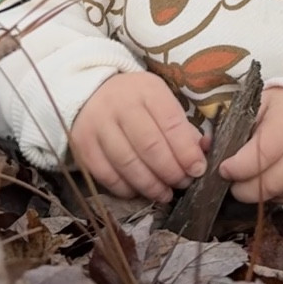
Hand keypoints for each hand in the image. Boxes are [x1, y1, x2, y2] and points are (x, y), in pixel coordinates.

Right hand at [70, 72, 208, 203]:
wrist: (90, 92)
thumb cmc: (135, 100)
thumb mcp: (161, 101)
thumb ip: (182, 128)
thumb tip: (200, 158)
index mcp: (147, 90)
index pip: (171, 123)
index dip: (187, 151)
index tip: (198, 170)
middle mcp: (120, 104)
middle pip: (150, 147)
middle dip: (171, 172)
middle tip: (182, 183)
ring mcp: (97, 125)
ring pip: (128, 164)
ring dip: (151, 185)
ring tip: (164, 193)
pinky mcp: (82, 145)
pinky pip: (106, 175)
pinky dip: (126, 189)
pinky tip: (139, 191)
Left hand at [219, 87, 282, 205]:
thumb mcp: (260, 104)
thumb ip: (234, 123)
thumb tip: (208, 146)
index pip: (262, 154)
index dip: (239, 167)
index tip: (224, 169)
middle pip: (270, 183)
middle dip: (242, 189)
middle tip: (230, 181)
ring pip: (279, 195)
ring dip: (257, 194)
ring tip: (245, 181)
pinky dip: (274, 196)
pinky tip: (266, 183)